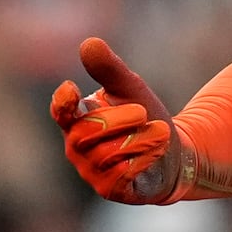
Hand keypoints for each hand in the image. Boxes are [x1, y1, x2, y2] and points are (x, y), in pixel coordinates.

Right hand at [49, 38, 183, 202]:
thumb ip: (109, 68)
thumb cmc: (144, 117)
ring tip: (162, 131)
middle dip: (118, 119)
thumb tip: (89, 43)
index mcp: (76, 119)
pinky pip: (119, 176)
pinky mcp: (109, 189)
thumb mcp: (130, 88)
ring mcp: (91, 171)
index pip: (60, 111)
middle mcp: (77, 147)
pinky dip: (142, 159)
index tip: (72, 89)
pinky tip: (158, 149)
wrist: (171, 151)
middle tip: (143, 110)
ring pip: (107, 155)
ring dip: (139, 139)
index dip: (62, 102)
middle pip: (87, 133)